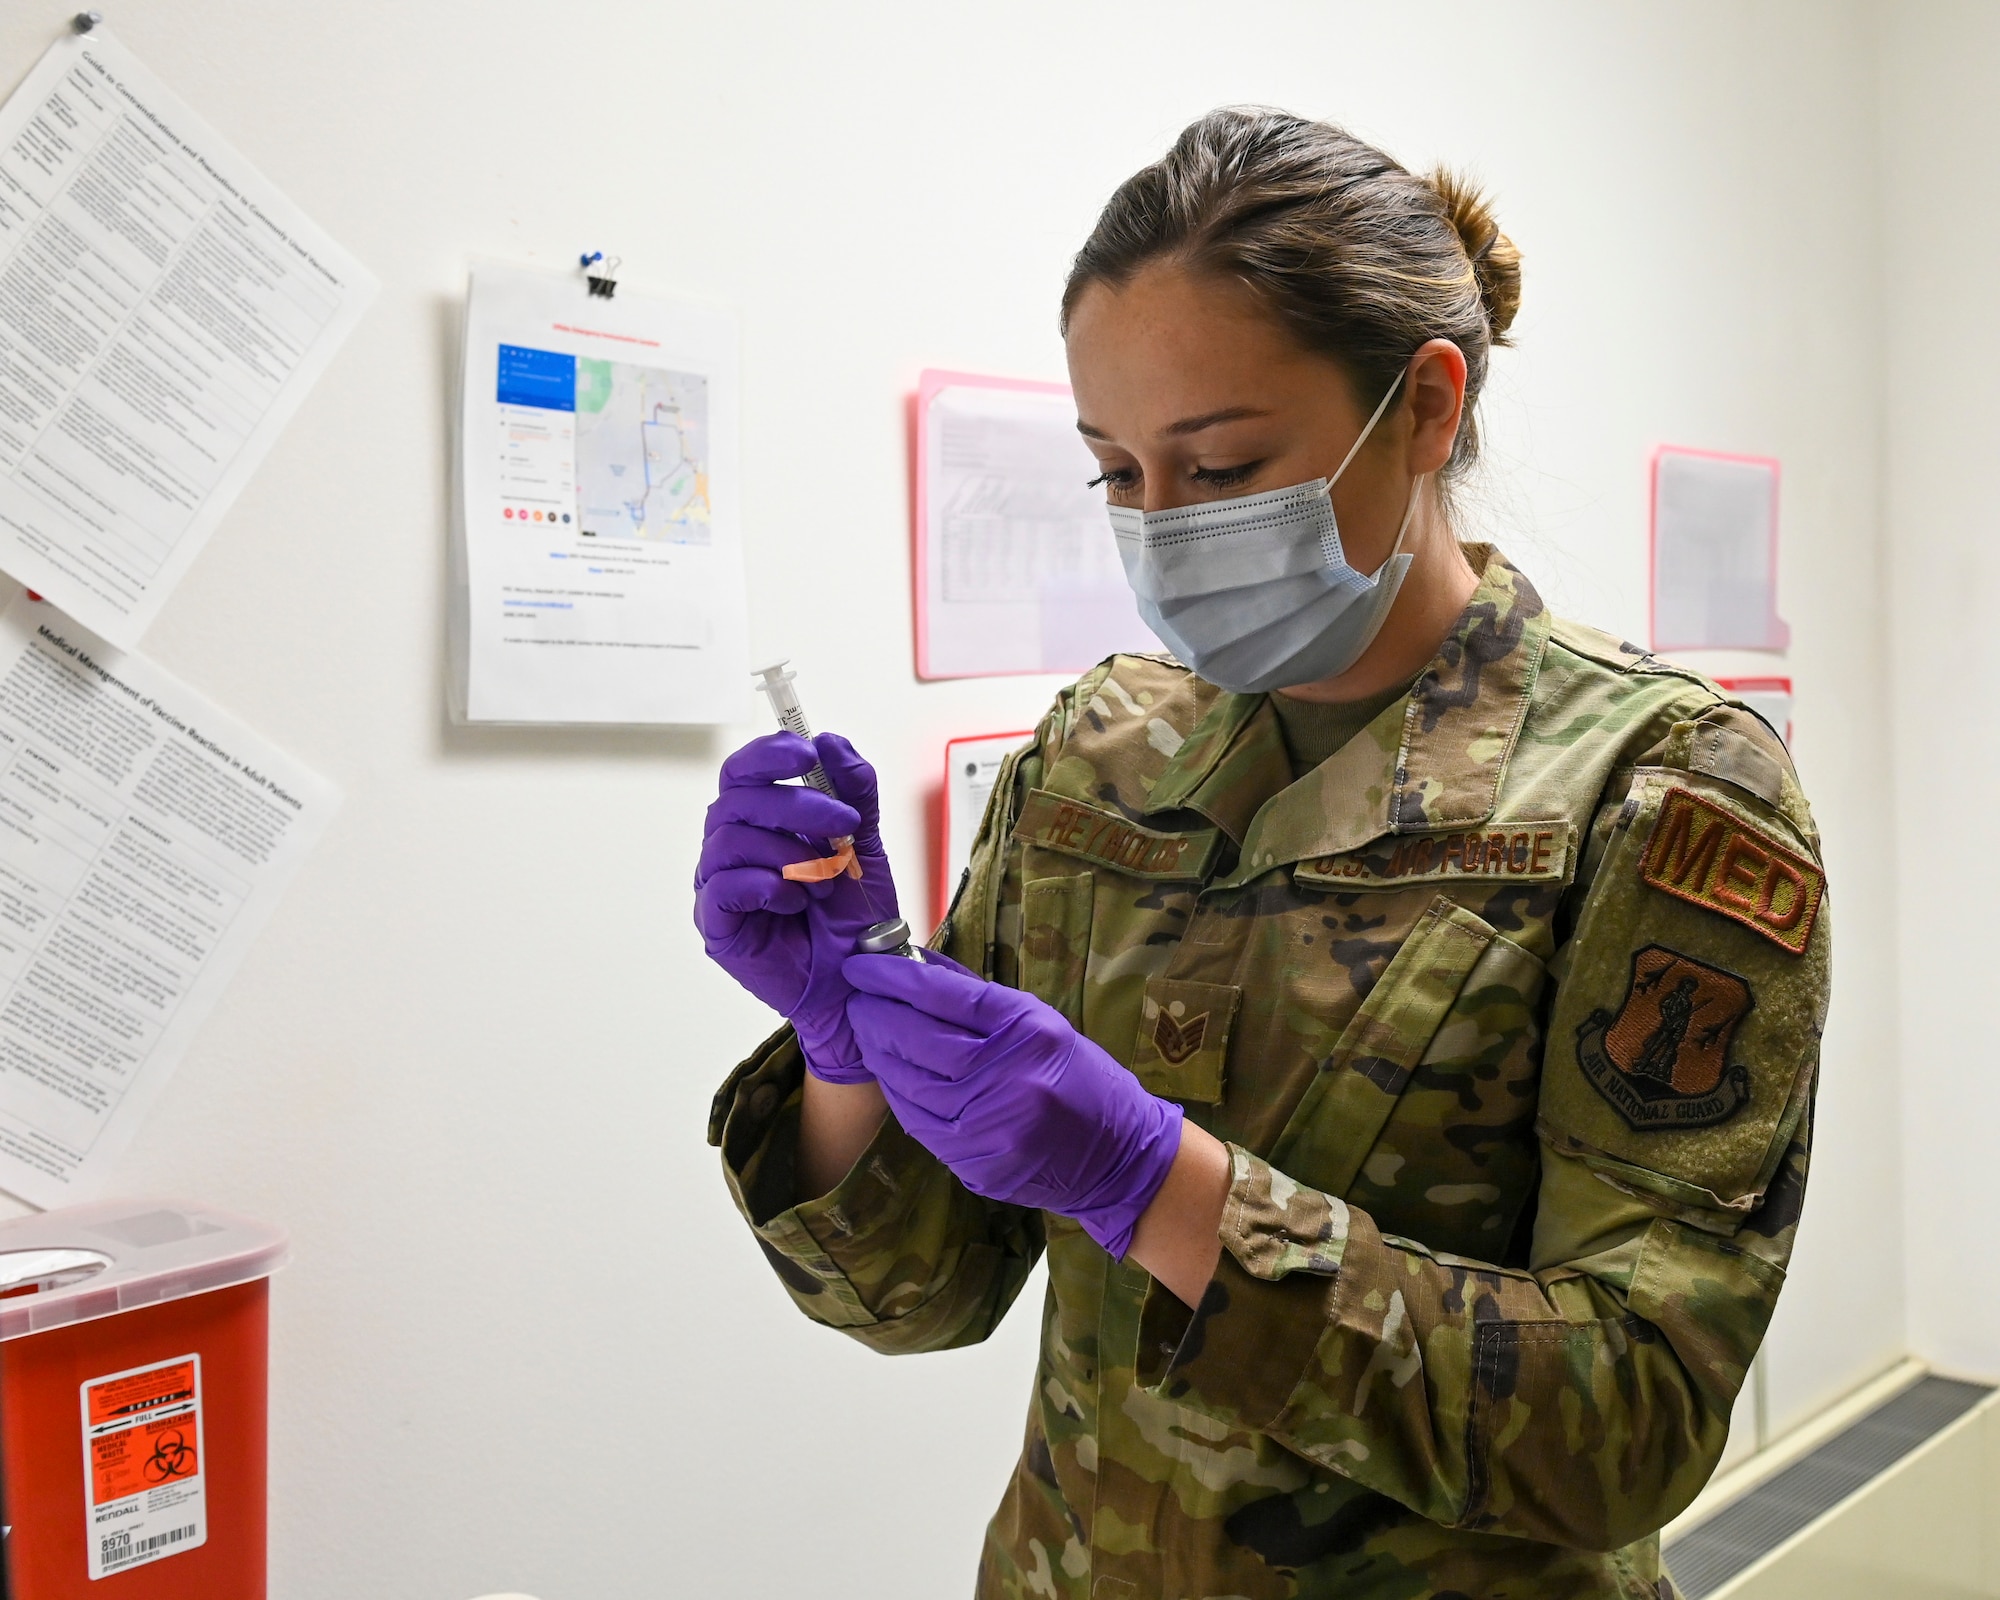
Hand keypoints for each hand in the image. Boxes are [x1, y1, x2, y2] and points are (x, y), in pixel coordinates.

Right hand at [694, 731, 898, 1080]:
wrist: (860, 981)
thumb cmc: (854, 918)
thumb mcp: (865, 845)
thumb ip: (854, 793)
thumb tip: (831, 741)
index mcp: (759, 823)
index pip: (744, 773)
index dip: (768, 755)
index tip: (805, 753)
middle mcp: (731, 849)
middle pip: (737, 800)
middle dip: (795, 804)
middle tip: (842, 824)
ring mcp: (719, 887)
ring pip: (730, 840)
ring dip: (787, 851)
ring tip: (825, 877)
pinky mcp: (717, 926)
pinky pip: (723, 888)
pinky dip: (767, 885)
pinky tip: (797, 901)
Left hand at [842, 953, 1182, 1258]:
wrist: (1116, 1155)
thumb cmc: (1077, 1077)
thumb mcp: (1039, 1022)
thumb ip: (976, 996)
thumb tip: (915, 965)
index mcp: (1026, 1032)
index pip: (943, 997)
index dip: (895, 979)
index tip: (861, 966)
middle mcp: (1007, 1077)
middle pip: (918, 1039)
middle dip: (876, 1014)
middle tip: (856, 998)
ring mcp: (990, 1125)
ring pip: (909, 1083)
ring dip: (879, 1053)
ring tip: (866, 1031)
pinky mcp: (977, 1162)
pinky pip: (919, 1122)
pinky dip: (897, 1093)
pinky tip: (889, 1073)